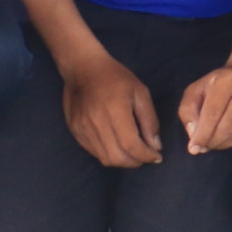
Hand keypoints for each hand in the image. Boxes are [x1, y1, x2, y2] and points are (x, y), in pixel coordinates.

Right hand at [57, 43, 162, 167]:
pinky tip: (117, 146)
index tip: (157, 156)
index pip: (131, 145)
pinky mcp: (75, 131)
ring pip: (105, 158)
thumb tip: (155, 146)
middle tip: (146, 157)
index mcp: (115, 110)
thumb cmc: (115, 77)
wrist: (82, 68)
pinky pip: (94, 152)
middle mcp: (96, 123)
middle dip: (135, 162)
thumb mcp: (140, 92)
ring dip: (122, 161)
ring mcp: (83, 129)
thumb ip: (149, 120)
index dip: (146, 155)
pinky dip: (109, 154)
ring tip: (134, 153)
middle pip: (117, 157)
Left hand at [180, 57, 231, 153]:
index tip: (194, 148)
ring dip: (224, 144)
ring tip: (216, 142)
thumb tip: (194, 135)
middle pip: (227, 126)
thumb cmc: (219, 82)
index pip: (212, 113)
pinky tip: (229, 137)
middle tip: (204, 147)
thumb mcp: (197, 89)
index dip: (202, 134)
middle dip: (212, 142)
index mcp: (226, 80)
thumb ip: (188, 110)